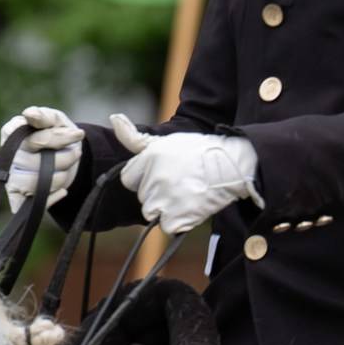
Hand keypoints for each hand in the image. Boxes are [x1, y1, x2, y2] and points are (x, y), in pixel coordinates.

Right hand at [0, 108, 83, 216]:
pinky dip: (51, 199)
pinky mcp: (16, 197)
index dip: (60, 138)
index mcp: (11, 131)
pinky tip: (61, 191)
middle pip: (41, 163)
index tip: (78, 134)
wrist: (61, 157)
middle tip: (76, 152)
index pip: (38, 139)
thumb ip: (45, 116)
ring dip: (60, 177)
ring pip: (40, 184)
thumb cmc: (55, 135)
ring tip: (65, 169)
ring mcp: (9, 178)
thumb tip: (29, 114)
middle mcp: (6, 156)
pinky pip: (33, 204)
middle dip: (66, 158)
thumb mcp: (55, 121)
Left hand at [110, 115, 262, 235]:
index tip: (164, 173)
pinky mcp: (176, 217)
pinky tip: (191, 206)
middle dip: (157, 193)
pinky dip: (178, 222)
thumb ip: (133, 137)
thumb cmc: (197, 152)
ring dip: (166, 209)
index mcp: (148, 159)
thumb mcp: (164, 141)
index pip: (128, 179)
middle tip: (181, 182)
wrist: (231, 165)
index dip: (145, 178)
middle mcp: (153, 179)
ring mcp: (164, 199)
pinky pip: (167, 226)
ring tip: (186, 194)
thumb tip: (113, 118)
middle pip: (142, 197)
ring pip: (152, 212)